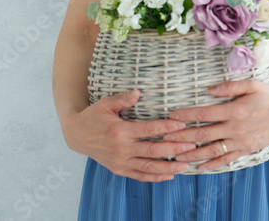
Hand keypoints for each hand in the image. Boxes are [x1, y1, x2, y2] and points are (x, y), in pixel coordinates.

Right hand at [63, 89, 198, 181]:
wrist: (77, 135)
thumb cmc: (93, 116)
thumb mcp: (105, 104)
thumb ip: (123, 99)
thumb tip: (138, 92)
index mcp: (119, 131)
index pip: (148, 130)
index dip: (166, 128)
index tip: (182, 125)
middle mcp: (121, 148)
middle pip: (153, 150)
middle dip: (174, 149)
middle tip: (191, 146)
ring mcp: (120, 161)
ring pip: (149, 166)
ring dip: (169, 167)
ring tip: (186, 164)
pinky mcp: (119, 170)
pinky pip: (140, 176)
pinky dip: (155, 177)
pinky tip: (169, 176)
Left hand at [162, 80, 268, 171]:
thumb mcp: (252, 84)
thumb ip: (229, 86)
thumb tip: (209, 89)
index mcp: (234, 110)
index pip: (204, 113)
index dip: (186, 115)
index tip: (171, 116)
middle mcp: (235, 128)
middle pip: (203, 134)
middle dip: (182, 137)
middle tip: (165, 139)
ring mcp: (241, 141)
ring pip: (212, 149)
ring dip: (192, 153)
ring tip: (176, 156)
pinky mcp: (246, 149)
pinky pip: (226, 158)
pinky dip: (212, 164)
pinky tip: (200, 167)